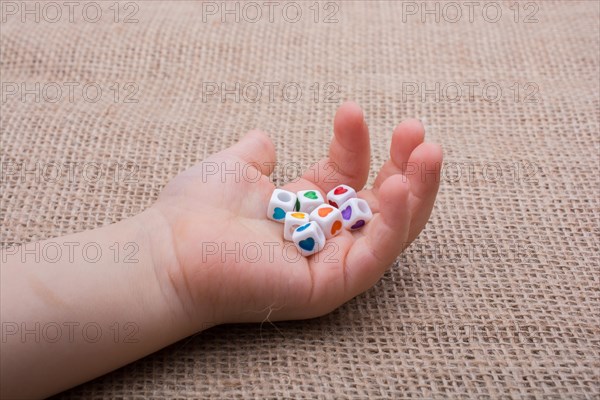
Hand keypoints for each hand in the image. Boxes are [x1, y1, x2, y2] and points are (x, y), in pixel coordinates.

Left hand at [150, 102, 442, 326]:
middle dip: (406, 168)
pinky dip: (390, 225)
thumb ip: (257, 155)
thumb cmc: (195, 211)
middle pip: (380, 206)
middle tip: (418, 133)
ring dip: (415, 193)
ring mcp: (328, 264)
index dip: (356, 143)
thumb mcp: (234, 169)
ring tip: (428, 154)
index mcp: (305, 211)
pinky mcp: (327, 287)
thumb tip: (265, 138)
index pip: (347, 176)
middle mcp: (322, 238)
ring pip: (390, 233)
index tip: (349, 109)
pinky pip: (372, 258)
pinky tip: (397, 187)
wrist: (167, 249)